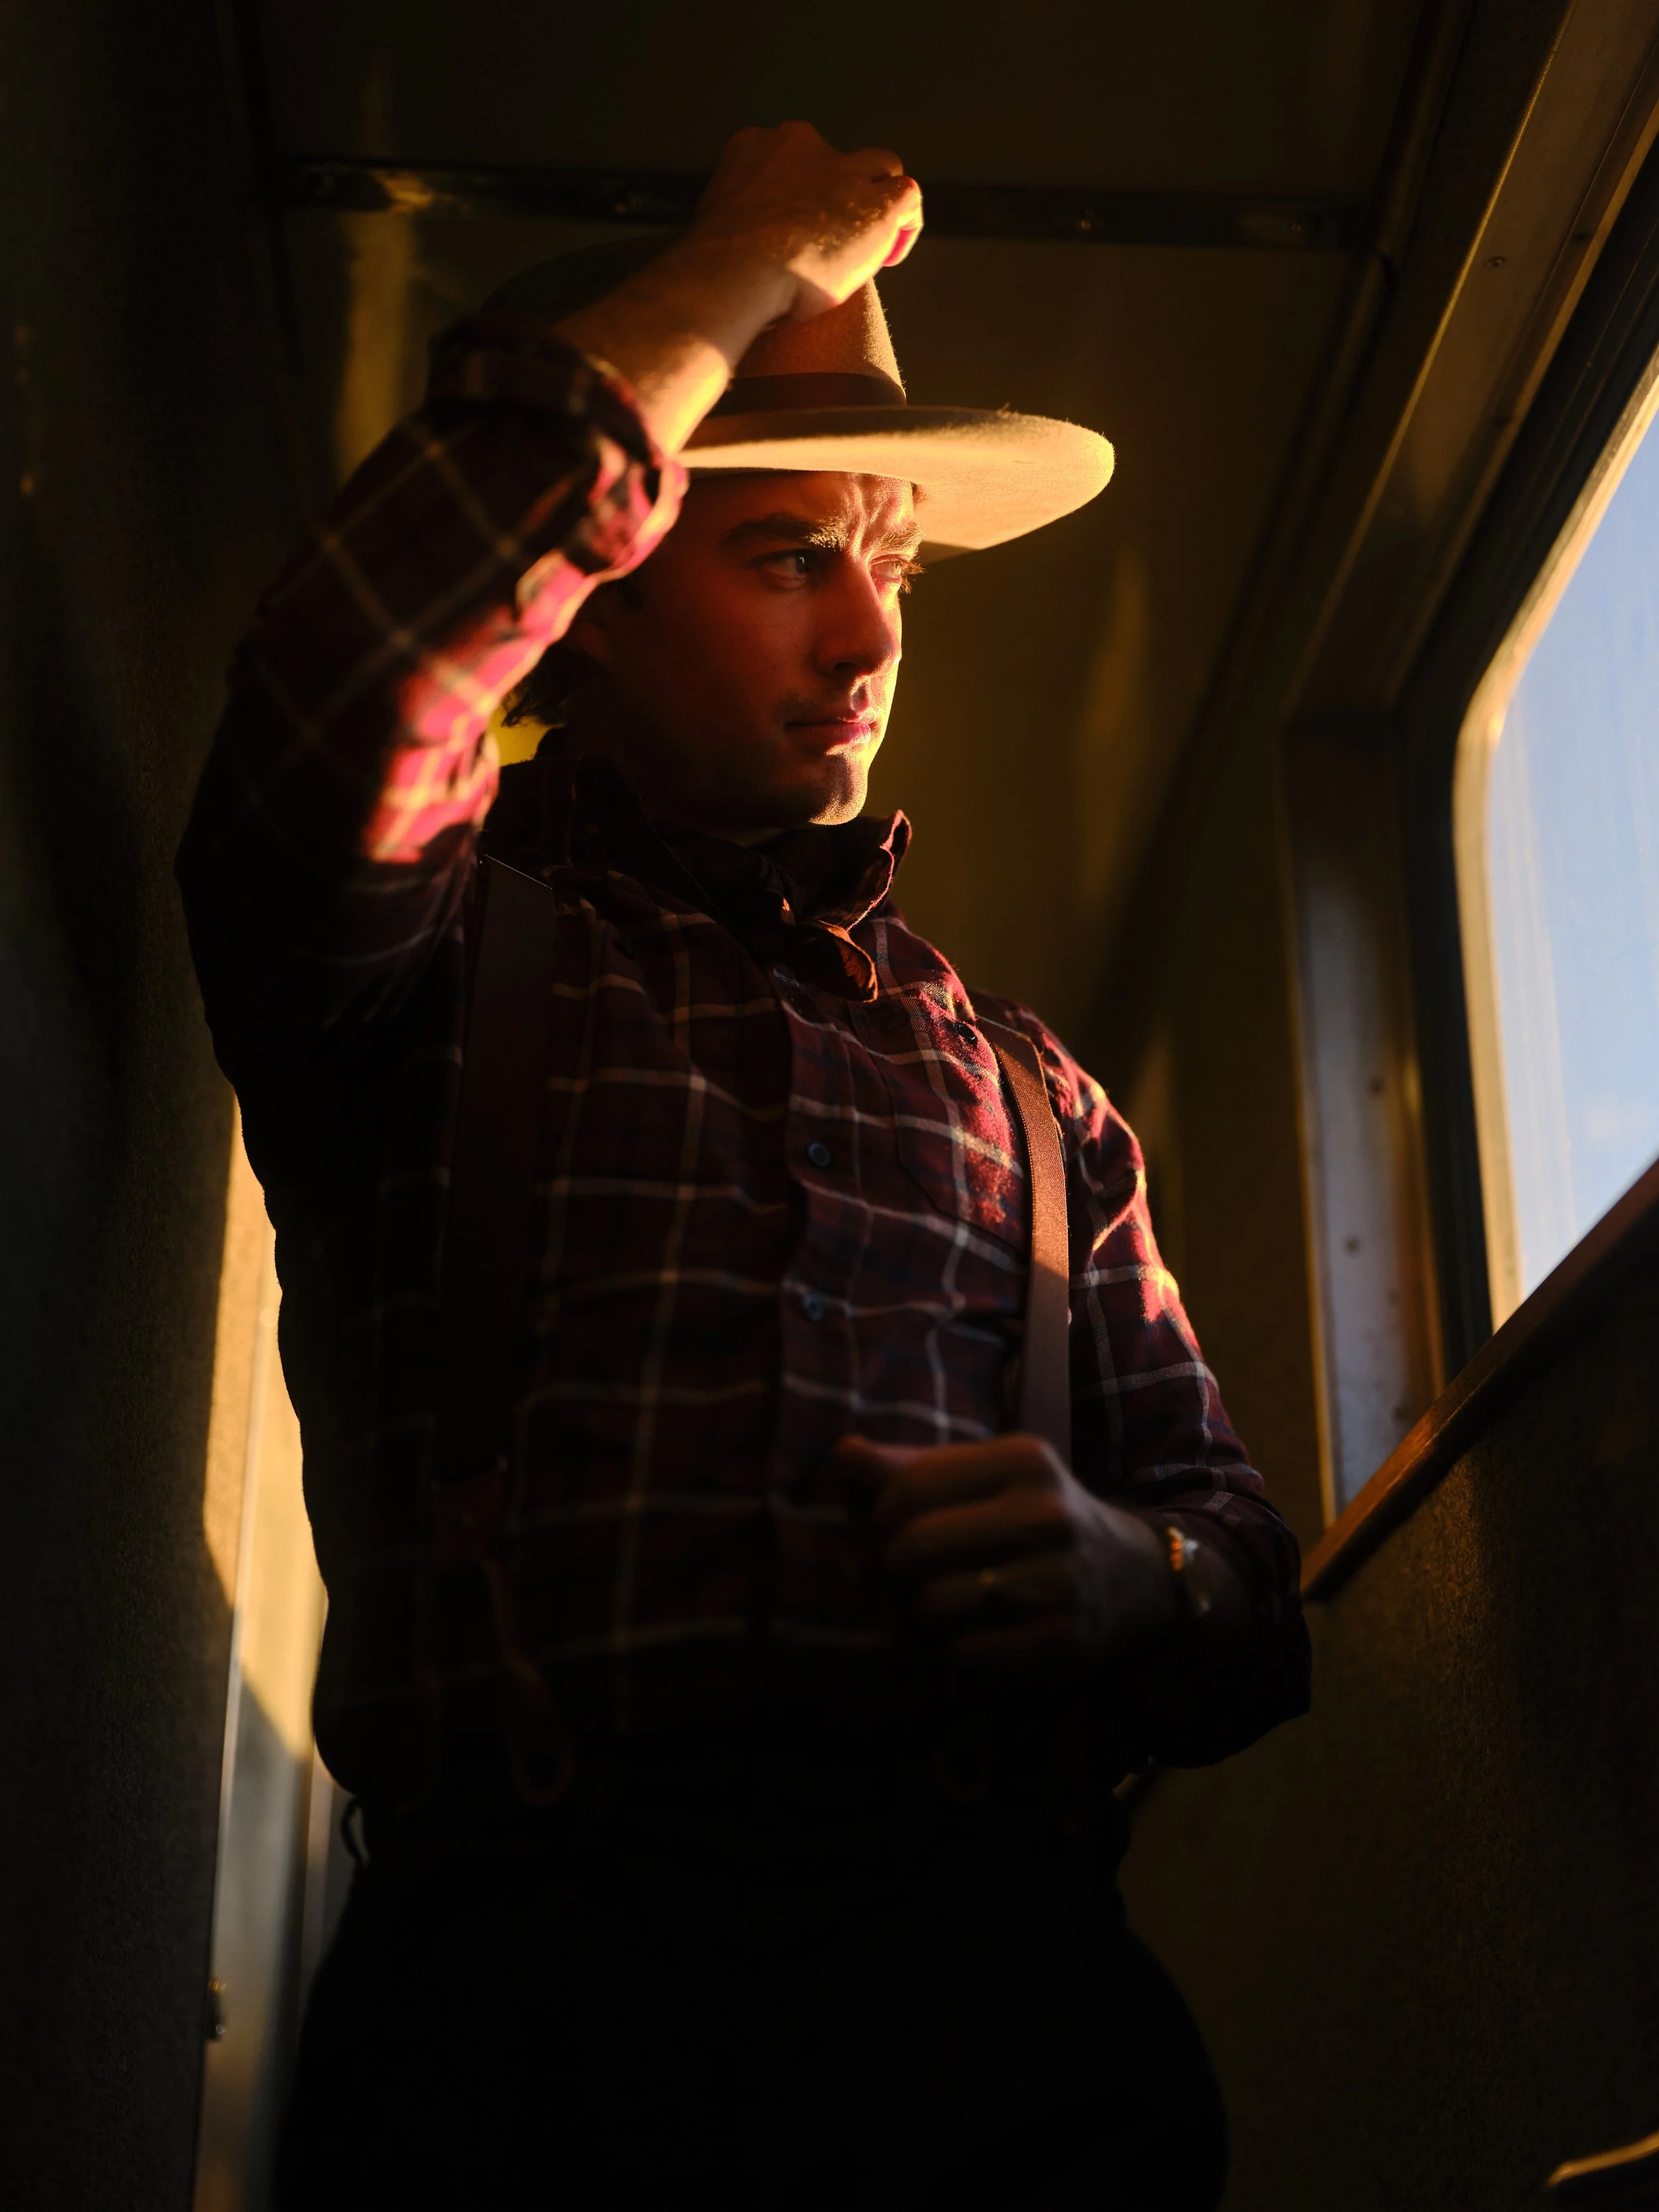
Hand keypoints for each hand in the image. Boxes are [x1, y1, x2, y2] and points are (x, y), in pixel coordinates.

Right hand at [689, 120, 922, 320]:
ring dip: (877, 199)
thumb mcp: (718, 225)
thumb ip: (739, 219)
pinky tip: (890, 254)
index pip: (791, 157)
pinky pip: (908, 196)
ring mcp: (842, 171)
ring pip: (878, 167)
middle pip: (834, 159)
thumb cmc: (720, 266)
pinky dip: (905, 223)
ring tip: (869, 240)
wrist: (737, 274)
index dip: (801, 192)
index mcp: (755, 147)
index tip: (795, 227)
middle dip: (837, 193)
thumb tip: (745, 244)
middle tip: (830, 238)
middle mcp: (801, 145)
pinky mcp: (875, 205)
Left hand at [835, 1434, 1179, 1683]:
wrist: (1134, 1576)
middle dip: (896, 1566)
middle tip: (908, 1573)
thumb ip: (914, 1465)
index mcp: (1023, 1460)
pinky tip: (970, 1632)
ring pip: (935, 1603)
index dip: (881, 1515)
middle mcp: (1046, 1515)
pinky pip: (965, 1650)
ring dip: (920, 1611)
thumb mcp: (989, 1475)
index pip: (909, 1486)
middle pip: (916, 1545)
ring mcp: (1059, 1581)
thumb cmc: (1036, 1516)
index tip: (891, 1529)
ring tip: (937, 1604)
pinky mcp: (1061, 1641)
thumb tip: (842, 1454)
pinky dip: (952, 1647)